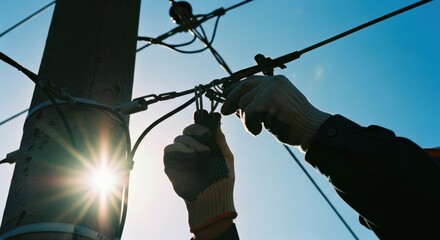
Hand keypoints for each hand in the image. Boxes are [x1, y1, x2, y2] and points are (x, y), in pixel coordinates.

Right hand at [163, 110, 235, 233]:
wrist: (214, 199)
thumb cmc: (223, 180)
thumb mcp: (225, 155)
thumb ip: (219, 137)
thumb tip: (215, 116)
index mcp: (205, 145)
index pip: (199, 127)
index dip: (200, 120)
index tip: (205, 115)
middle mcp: (192, 149)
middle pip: (187, 130)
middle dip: (196, 129)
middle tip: (206, 135)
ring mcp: (181, 157)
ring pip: (179, 138)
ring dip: (191, 142)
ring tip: (203, 153)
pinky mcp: (171, 165)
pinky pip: (169, 150)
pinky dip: (180, 149)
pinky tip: (191, 155)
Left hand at [221, 75, 330, 149]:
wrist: (312, 130)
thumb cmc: (294, 124)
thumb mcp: (275, 109)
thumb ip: (260, 103)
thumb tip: (235, 106)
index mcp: (276, 81)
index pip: (249, 81)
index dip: (234, 89)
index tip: (224, 95)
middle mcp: (273, 81)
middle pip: (242, 89)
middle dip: (231, 101)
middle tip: (224, 112)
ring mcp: (271, 89)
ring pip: (244, 103)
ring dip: (246, 120)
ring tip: (256, 129)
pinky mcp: (269, 99)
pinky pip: (249, 113)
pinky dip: (250, 125)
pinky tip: (258, 131)